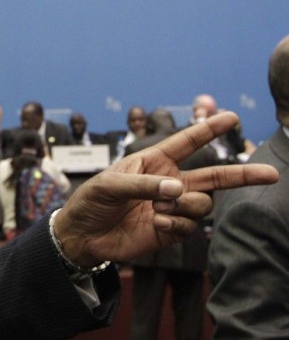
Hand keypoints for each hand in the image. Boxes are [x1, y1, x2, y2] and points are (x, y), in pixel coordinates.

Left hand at [53, 112, 277, 266]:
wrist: (83, 235)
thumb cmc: (91, 201)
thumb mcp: (109, 184)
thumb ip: (143, 185)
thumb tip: (177, 189)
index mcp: (154, 161)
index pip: (187, 142)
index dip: (208, 130)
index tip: (232, 117)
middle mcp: (169, 182)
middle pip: (214, 176)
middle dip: (242, 174)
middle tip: (271, 173)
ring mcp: (172, 207)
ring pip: (202, 204)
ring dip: (184, 206)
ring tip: (157, 210)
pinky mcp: (171, 230)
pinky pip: (190, 226)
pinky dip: (175, 225)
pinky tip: (156, 224)